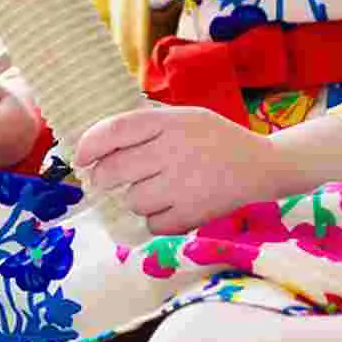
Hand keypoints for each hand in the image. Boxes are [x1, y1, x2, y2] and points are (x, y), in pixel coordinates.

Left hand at [72, 104, 295, 235]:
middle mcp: (173, 151)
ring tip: (153, 190)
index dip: (89, 145)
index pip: (114, 131)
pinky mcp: (193, 214)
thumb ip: (145, 125)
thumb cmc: (213, 138)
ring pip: (132, 201)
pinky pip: (153, 224)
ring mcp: (183, 185)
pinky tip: (169, 206)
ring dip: (134, 198)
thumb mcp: (182, 117)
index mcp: (168, 122)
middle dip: (103, 177)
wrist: (261, 165)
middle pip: (113, 171)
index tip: (80, 157)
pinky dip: (155, 220)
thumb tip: (96, 141)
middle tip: (108, 179)